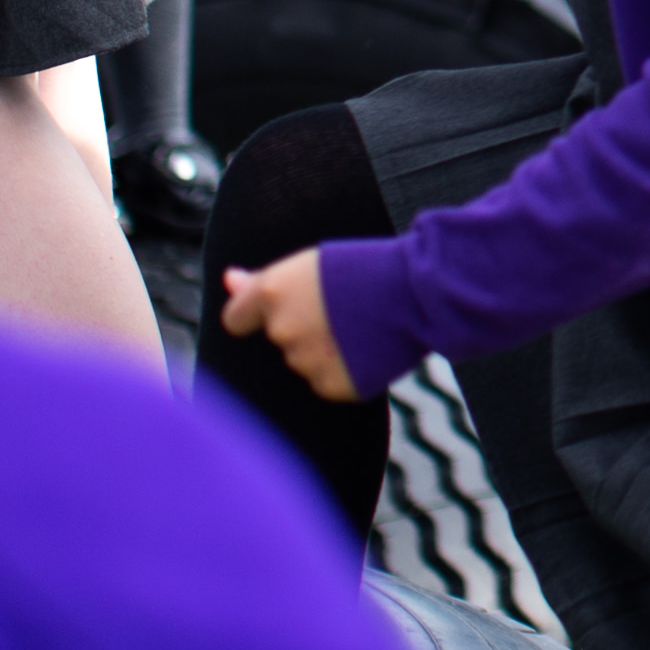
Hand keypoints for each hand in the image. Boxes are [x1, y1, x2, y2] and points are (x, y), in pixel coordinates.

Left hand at [220, 251, 358, 402]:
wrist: (421, 292)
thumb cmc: (369, 268)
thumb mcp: (313, 263)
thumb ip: (263, 280)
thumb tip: (228, 280)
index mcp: (272, 294)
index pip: (236, 319)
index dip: (255, 315)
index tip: (281, 310)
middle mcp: (282, 331)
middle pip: (280, 339)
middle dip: (303, 329)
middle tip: (342, 308)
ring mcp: (306, 362)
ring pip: (305, 362)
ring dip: (325, 350)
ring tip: (362, 326)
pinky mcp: (332, 386)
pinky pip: (328, 382)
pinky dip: (345, 371)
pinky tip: (368, 349)